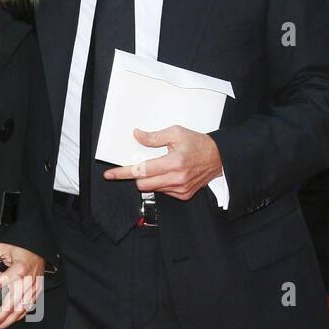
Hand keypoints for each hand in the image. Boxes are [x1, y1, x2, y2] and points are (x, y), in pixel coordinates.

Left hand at [0, 246, 45, 328]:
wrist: (38, 244)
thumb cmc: (21, 245)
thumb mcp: (0, 247)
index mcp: (17, 269)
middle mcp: (26, 281)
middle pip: (10, 305)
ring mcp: (33, 287)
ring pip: (20, 310)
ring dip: (7, 322)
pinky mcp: (37, 290)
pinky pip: (28, 308)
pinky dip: (18, 317)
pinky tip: (9, 321)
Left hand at [103, 126, 222, 200]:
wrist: (218, 157)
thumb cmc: (197, 143)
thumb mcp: (176, 133)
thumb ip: (153, 137)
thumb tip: (136, 136)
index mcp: (174, 162)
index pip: (141, 170)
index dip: (123, 173)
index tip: (110, 174)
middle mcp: (177, 178)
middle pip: (143, 184)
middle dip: (137, 176)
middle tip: (140, 165)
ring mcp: (180, 189)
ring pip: (152, 189)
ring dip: (150, 179)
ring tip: (161, 166)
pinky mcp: (183, 195)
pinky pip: (163, 191)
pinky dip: (161, 183)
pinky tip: (170, 173)